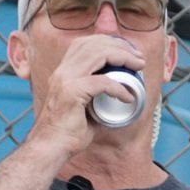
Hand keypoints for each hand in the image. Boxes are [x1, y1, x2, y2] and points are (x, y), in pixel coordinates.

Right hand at [29, 34, 147, 152]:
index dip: (108, 41)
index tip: (128, 52)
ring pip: (98, 55)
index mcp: (62, 72)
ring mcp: (65, 80)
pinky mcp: (71, 92)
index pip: (84, 43)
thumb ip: (98, 98)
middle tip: (139, 57)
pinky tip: (128, 97)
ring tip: (138, 66)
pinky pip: (102, 82)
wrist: (50, 148)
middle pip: (93, 44)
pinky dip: (119, 87)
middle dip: (120, 45)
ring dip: (123, 57)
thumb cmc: (68, 133)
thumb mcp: (84, 108)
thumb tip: (121, 98)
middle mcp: (62, 72)